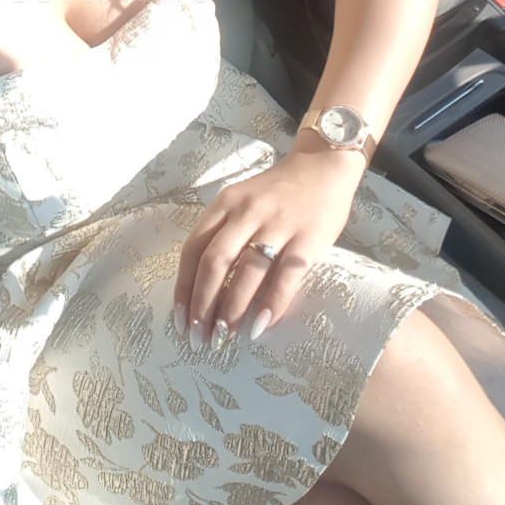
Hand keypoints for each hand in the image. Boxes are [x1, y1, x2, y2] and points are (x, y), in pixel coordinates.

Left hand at [173, 144, 362, 350]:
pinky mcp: (309, 238)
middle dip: (203, 305)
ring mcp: (278, 224)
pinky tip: (261, 326)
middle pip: (215, 262)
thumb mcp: (241, 202)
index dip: (184, 288)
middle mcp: (247, 212)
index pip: (193, 249)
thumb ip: (223, 233)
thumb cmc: (277, 192)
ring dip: (233, 309)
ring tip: (225, 337)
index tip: (180, 320)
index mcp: (225, 204)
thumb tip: (203, 287)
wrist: (323, 166)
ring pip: (247, 272)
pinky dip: (272, 303)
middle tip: (199, 338)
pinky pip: (287, 276)